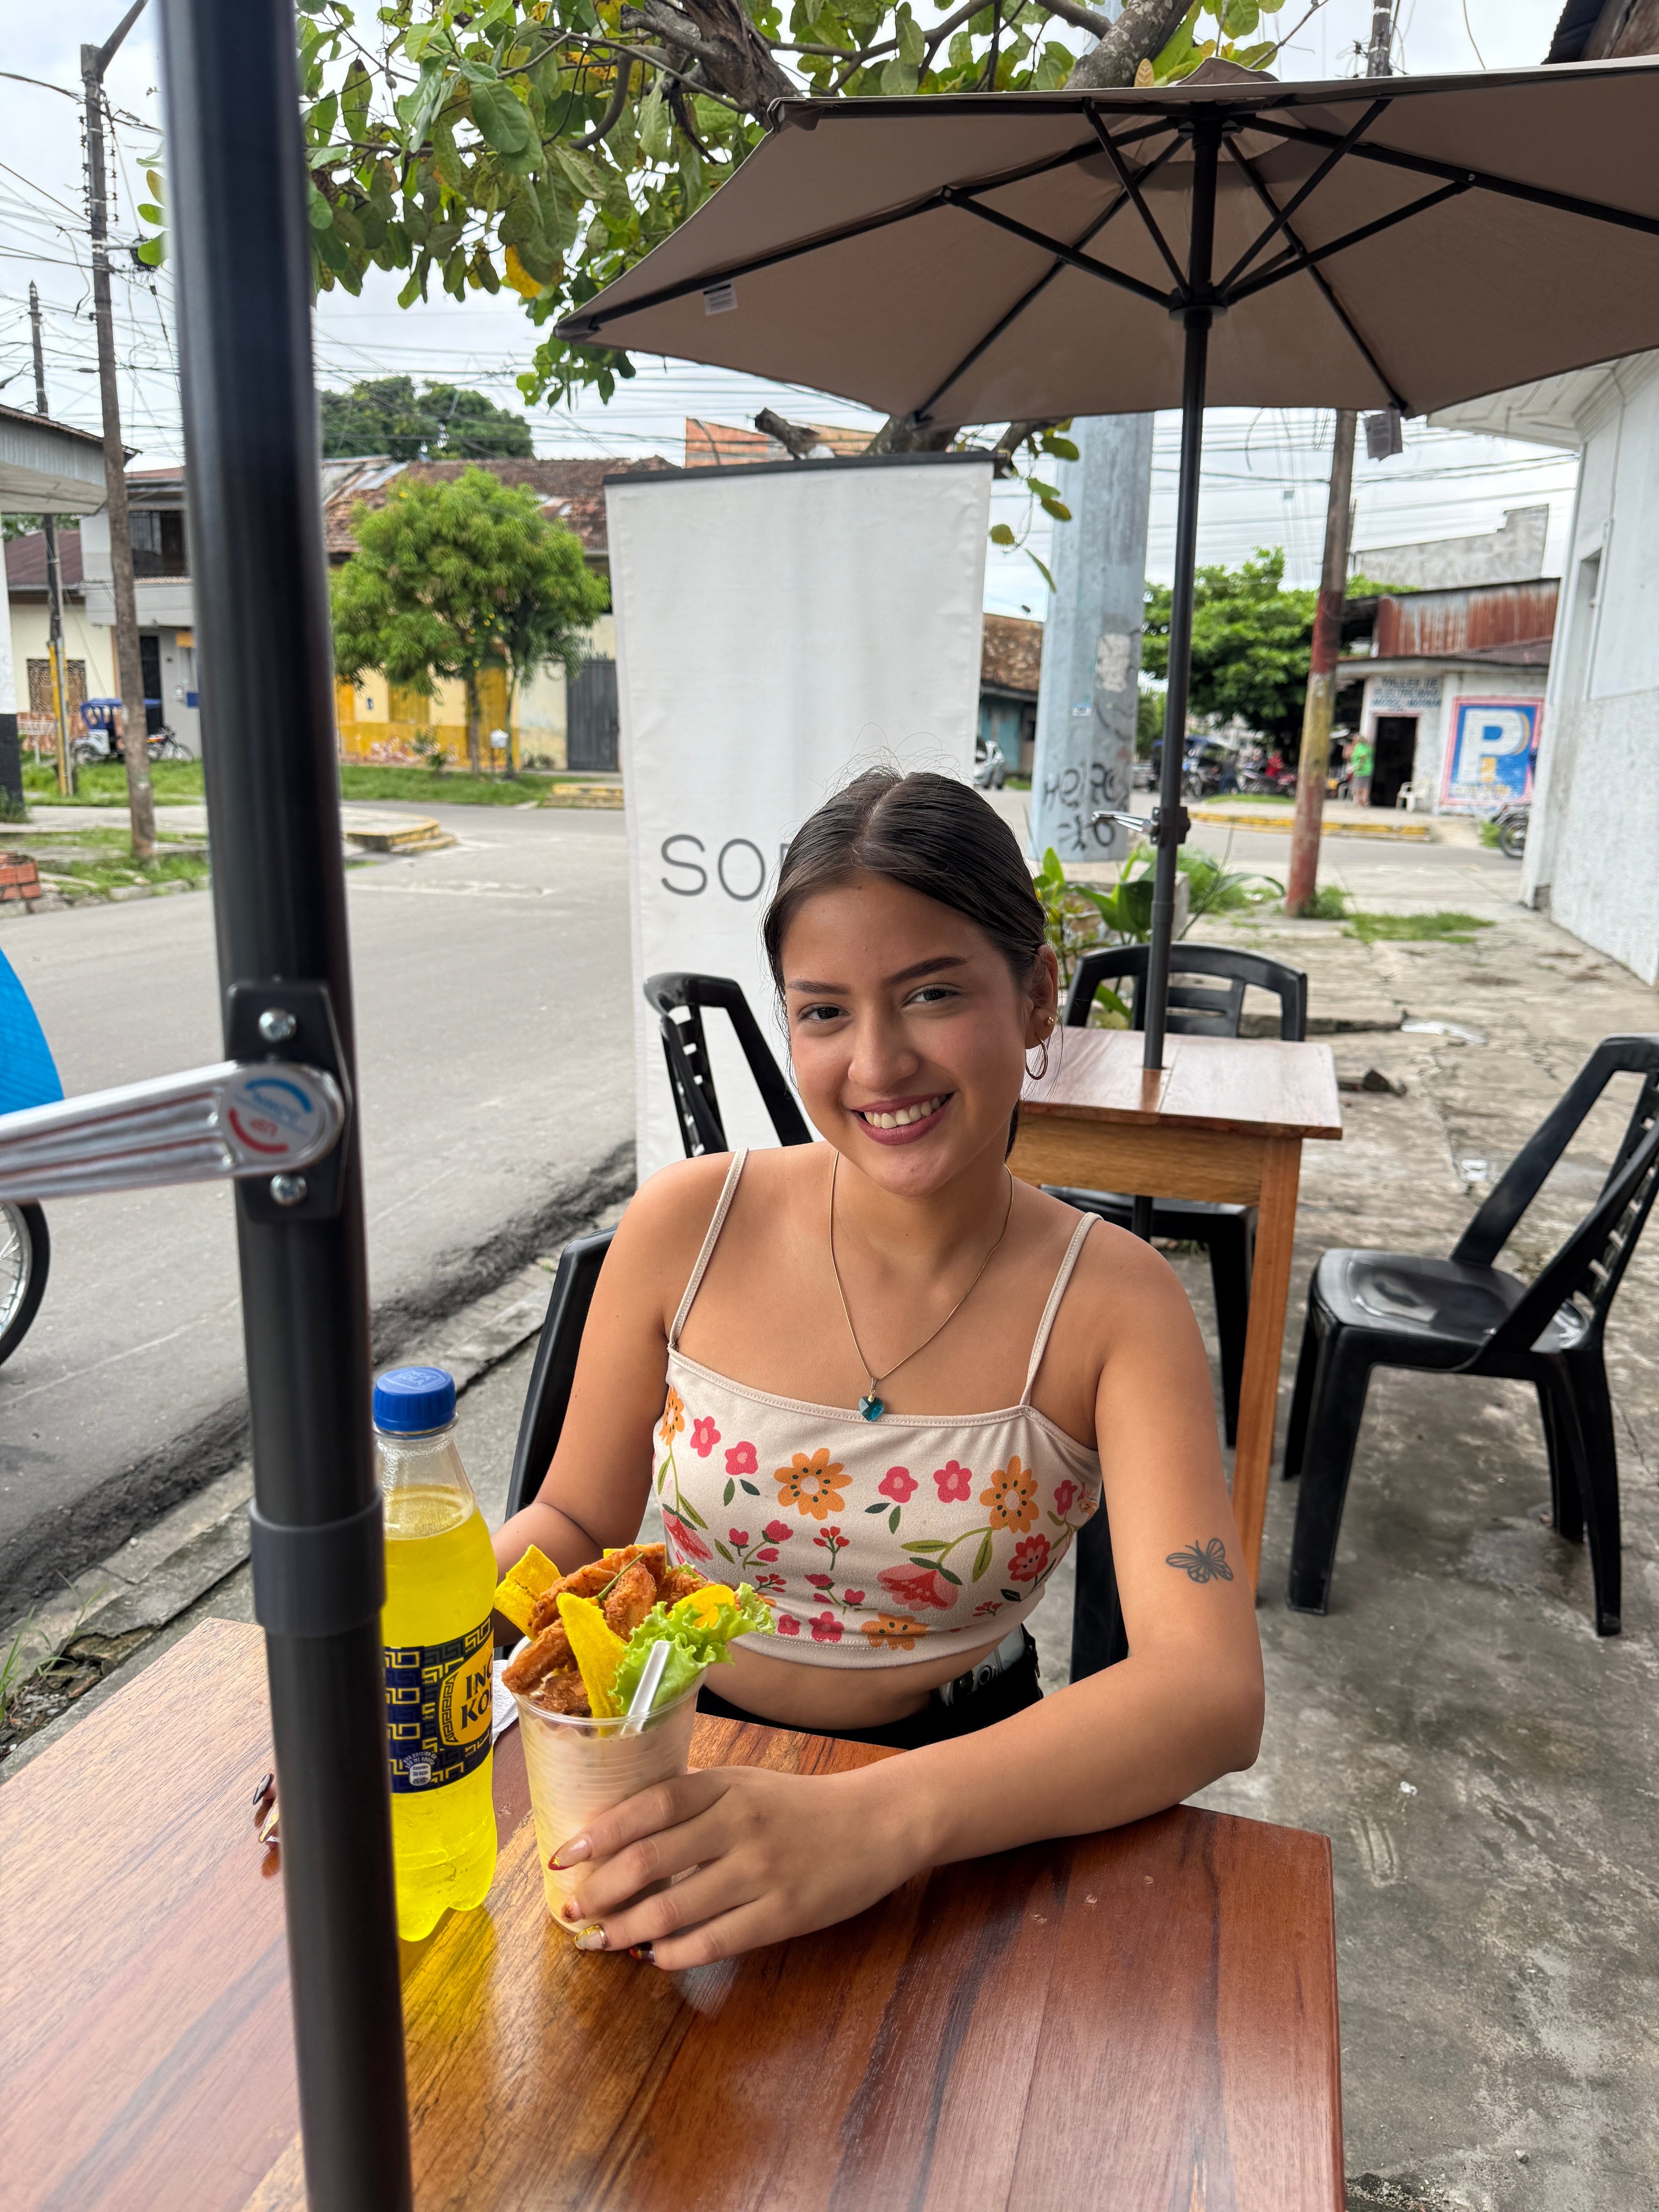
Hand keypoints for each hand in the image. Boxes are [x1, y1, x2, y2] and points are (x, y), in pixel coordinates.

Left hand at [553, 1764, 919, 1968]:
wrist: (877, 1824)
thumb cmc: (800, 1807)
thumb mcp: (746, 1784)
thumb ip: (694, 1802)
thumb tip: (625, 1834)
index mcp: (726, 1786)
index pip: (648, 1806)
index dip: (600, 1833)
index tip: (564, 1857)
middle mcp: (738, 1824)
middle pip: (650, 1860)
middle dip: (602, 1890)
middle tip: (575, 1911)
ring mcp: (761, 1871)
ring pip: (674, 1909)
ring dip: (628, 1930)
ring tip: (603, 1940)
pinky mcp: (781, 1914)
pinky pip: (713, 1941)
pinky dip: (674, 1954)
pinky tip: (657, 1957)